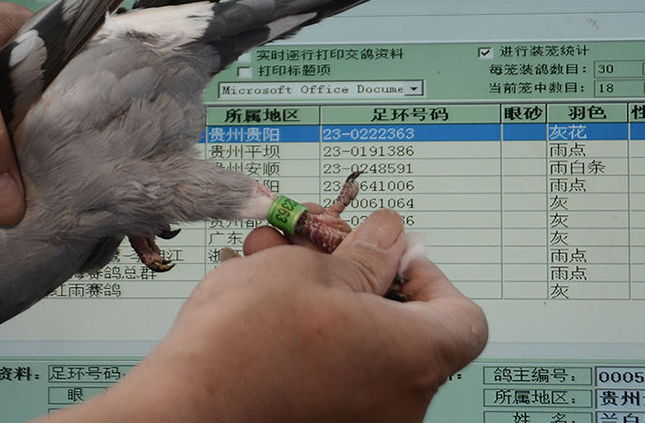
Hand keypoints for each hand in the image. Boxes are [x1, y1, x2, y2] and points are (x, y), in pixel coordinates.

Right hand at [48, 210, 486, 422]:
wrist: (182, 409)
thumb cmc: (244, 343)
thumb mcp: (310, 269)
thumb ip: (364, 254)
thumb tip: (389, 238)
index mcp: (414, 358)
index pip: (463, 317)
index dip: (429, 276)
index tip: (389, 255)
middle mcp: (400, 406)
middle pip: (403, 330)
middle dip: (359, 279)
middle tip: (318, 248)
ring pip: (358, 350)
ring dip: (325, 302)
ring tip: (272, 263)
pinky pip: (332, 379)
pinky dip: (310, 342)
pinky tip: (264, 308)